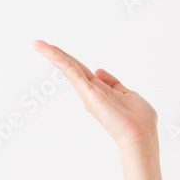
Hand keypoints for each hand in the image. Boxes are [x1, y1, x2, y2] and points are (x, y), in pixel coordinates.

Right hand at [33, 40, 157, 149]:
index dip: (69, 59)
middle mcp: (91, 93)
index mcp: (100, 91)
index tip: (56, 50)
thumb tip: (98, 70)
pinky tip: (53, 55)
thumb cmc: (139, 120)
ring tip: (38, 44)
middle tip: (38, 43)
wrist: (141, 136)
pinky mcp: (90, 95)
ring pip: (69, 69)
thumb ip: (113, 83)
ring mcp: (88, 94)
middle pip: (70, 67)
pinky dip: (64, 64)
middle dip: (54, 54)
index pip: (81, 70)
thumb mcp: (128, 94)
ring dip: (53, 55)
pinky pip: (75, 75)